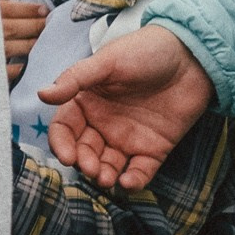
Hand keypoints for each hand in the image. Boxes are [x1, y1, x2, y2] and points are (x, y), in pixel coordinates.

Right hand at [0, 0, 46, 86]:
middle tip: (50, 26)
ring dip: (34, 46)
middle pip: (22, 28)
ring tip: (44, 43)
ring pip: (20, 48)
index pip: (16, 9)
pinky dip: (19, 68)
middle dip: (38, 26)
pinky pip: (7, 70)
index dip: (33, 10)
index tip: (45, 10)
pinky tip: (26, 64)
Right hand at [41, 22, 214, 189]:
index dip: (61, 144)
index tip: (66, 156)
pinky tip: (128, 182)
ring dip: (104, 175)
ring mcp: (128, 137)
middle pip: (84, 150)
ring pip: (108, 164)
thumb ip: (74, 79)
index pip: (64, 128)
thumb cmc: (145, 51)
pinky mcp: (155, 148)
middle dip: (84, 163)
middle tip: (91, 169)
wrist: (192, 56)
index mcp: (86, 102)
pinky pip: (140, 170)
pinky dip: (133, 180)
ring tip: (107, 179)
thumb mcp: (106, 62)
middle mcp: (103, 122)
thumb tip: (42, 94)